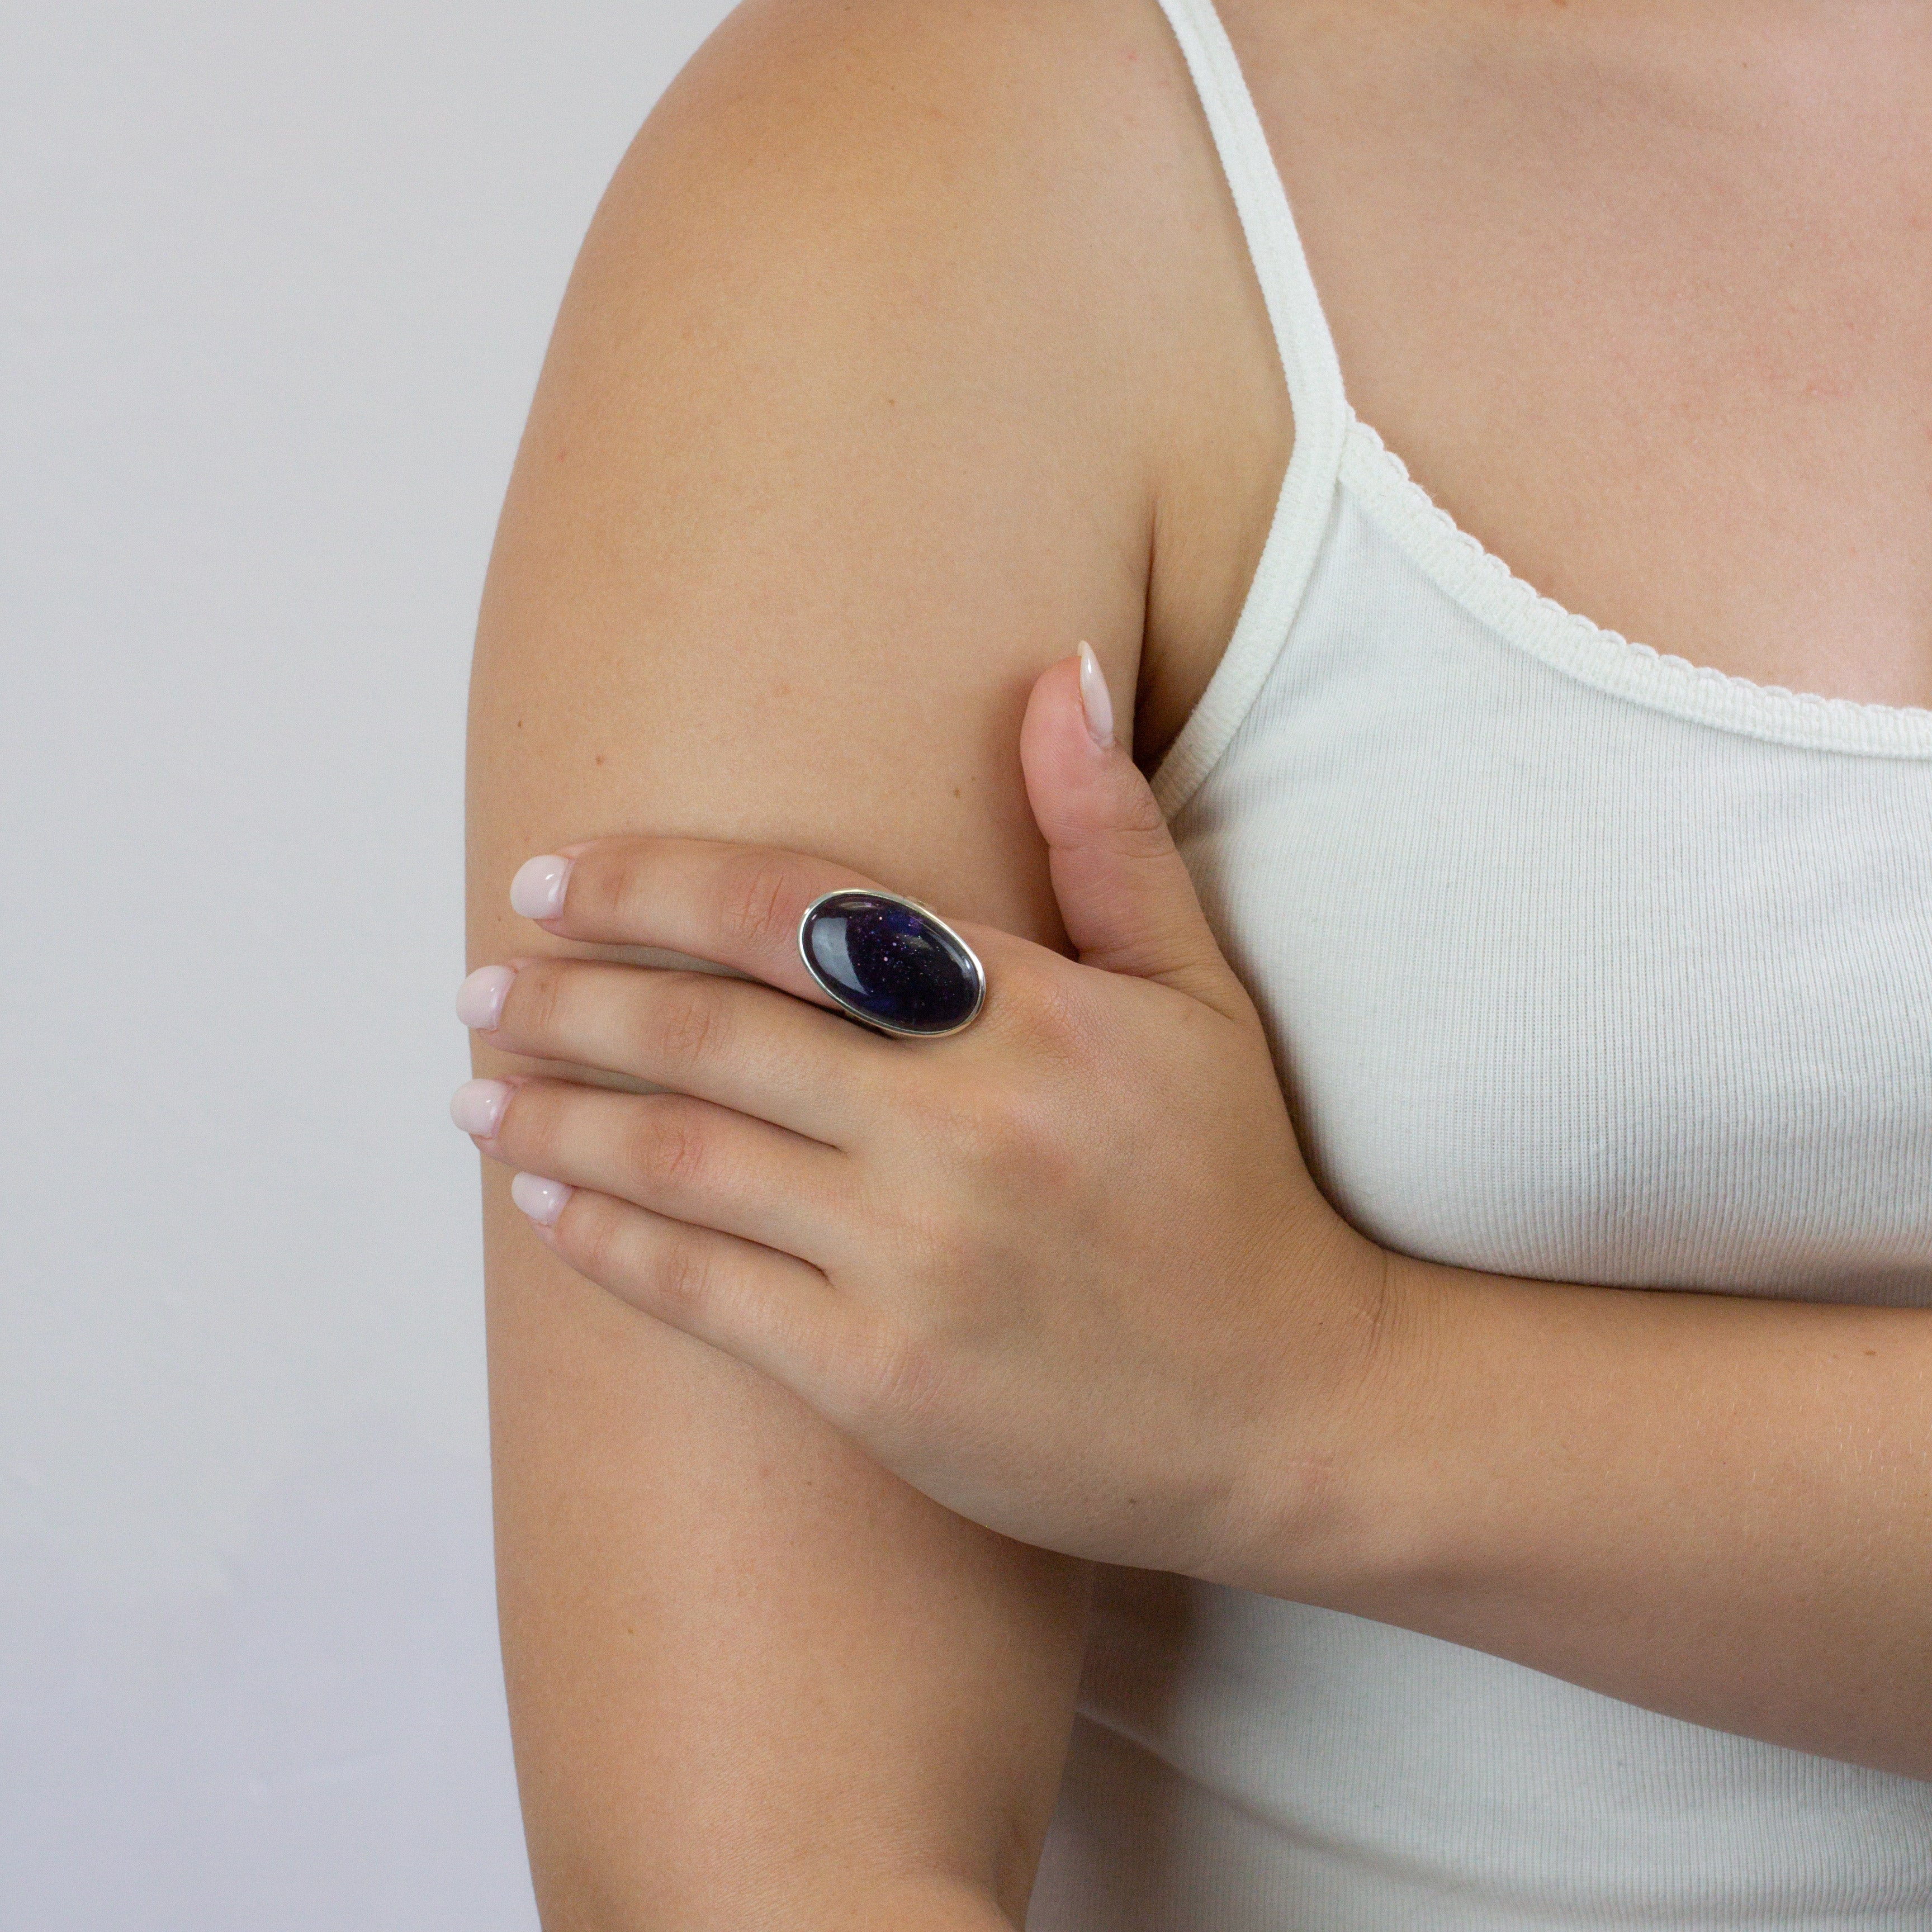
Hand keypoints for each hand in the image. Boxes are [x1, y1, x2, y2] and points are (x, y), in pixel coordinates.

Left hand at [453, 646, 1392, 1588]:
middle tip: (478, 983)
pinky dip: (608, 1245)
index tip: (553, 878)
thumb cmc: (1237, 1186)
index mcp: (1034, 1016)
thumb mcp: (1200, 996)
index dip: (655, 884)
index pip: (797, 915)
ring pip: (683, 1162)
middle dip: (570, 1000)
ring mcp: (914, 1261)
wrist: (1294, 1406)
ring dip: (557, 1119)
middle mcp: (962, 1130)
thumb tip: (1055, 671)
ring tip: (475, 1093)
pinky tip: (545, 1210)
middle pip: (711, 1033)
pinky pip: (705, 1296)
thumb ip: (1109, 837)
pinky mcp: (881, 1381)